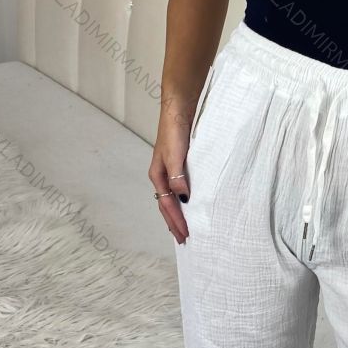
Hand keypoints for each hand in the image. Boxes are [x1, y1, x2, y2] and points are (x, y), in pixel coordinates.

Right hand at [149, 102, 190, 243]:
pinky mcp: (179, 164)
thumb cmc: (175, 130)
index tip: (185, 236)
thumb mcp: (175, 154)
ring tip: (183, 228)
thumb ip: (178, 175)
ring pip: (171, 198)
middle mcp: (162, 175)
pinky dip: (182, 201)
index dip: (176, 221)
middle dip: (173, 223)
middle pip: (166, 206)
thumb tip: (182, 198)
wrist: (179, 108)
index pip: (168, 205)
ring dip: (176, 214)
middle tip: (183, 240)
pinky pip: (179, 189)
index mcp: (158, 175)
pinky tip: (189, 204)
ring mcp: (170, 170)